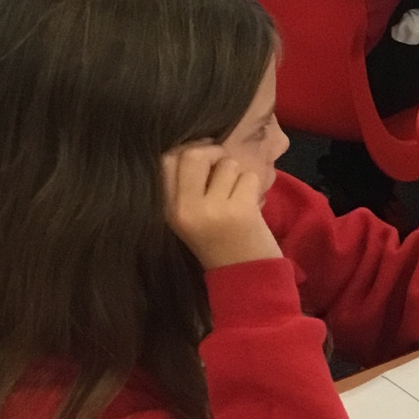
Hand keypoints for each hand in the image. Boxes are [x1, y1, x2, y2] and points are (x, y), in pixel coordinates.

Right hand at [161, 146, 279, 270]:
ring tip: (235, 196)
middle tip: (222, 168)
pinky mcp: (240, 211)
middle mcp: (186, 208)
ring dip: (236, 174)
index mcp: (168, 209)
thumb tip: (199, 143)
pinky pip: (249, 176)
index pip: (165, 160)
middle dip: (213, 153)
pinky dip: (253, 186)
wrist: (244, 276)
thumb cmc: (216, 241)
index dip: (185, 149)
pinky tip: (248, 206)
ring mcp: (213, 209)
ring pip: (227, 164)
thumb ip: (186, 185)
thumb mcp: (188, 216)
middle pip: (194, 153)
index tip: (201, 159)